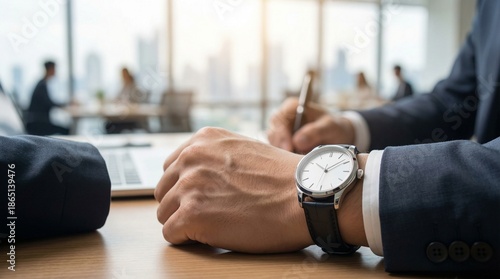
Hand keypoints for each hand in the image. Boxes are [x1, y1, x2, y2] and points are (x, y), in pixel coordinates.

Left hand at [155, 127, 312, 252]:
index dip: (185, 186)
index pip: (171, 167)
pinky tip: (210, 236)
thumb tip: (201, 174)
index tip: (202, 197)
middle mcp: (191, 158)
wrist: (305, 196)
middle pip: (165, 190)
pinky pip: (170, 234)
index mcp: (203, 140)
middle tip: (208, 214)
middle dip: (182, 204)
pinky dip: (187, 239)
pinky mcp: (190, 214)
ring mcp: (189, 185)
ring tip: (213, 225)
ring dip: (184, 223)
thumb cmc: (284, 178)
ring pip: (165, 213)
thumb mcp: (244, 149)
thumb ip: (217, 156)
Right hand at [268, 98, 355, 153]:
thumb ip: (315, 132)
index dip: (281, 134)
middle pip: (273, 133)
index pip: (278, 120)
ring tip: (299, 160)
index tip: (289, 148)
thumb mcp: (330, 126)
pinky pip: (278, 153)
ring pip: (274, 144)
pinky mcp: (283, 145)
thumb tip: (297, 141)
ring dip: (284, 154)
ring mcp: (282, 132)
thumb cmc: (334, 126)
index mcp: (292, 107)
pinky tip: (296, 162)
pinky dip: (286, 158)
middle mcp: (283, 118)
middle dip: (282, 146)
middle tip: (293, 158)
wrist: (339, 136)